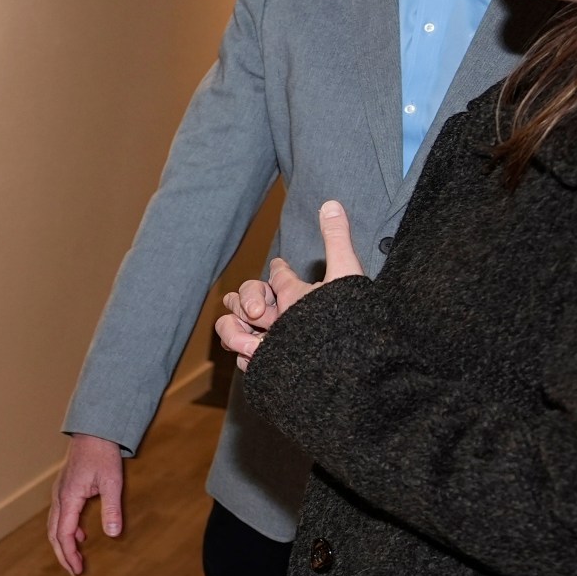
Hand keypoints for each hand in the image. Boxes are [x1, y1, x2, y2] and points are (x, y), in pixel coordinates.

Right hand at [49, 433, 127, 575]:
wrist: (94, 431)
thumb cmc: (103, 455)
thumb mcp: (112, 482)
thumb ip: (112, 509)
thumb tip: (113, 534)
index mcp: (68, 498)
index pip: (63, 534)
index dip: (69, 554)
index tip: (77, 569)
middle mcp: (59, 497)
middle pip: (53, 533)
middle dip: (62, 554)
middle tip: (74, 571)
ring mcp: (59, 493)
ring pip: (54, 525)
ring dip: (63, 543)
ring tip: (76, 557)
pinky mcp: (64, 489)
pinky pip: (60, 515)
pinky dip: (66, 529)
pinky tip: (80, 534)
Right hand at [216, 200, 366, 370]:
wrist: (340, 373)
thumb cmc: (347, 325)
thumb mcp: (342, 277)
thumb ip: (336, 239)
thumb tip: (332, 202)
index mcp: (295, 295)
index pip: (275, 276)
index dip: (275, 272)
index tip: (281, 273)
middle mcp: (278, 317)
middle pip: (241, 297)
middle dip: (245, 299)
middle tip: (259, 313)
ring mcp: (266, 340)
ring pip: (230, 324)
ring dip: (235, 329)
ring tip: (256, 343)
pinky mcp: (258, 363)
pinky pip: (235, 350)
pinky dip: (241, 350)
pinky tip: (257, 354)